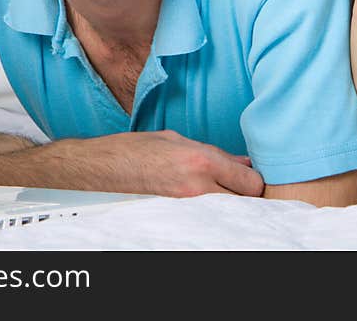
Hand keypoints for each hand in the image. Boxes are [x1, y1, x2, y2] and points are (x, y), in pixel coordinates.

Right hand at [53, 130, 265, 198]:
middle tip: (240, 187)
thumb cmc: (136, 149)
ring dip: (230, 203)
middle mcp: (197, 186)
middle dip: (246, 194)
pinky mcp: (176, 217)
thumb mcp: (177, 140)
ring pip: (227, 212)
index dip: (254, 179)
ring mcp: (186, 206)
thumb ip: (215, 153)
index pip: (250, 182)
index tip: (250, 175)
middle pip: (244, 201)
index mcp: (200, 160)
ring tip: (222, 193)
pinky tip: (204, 202)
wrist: (101, 169)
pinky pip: (206, 217)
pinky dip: (212, 211)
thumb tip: (243, 163)